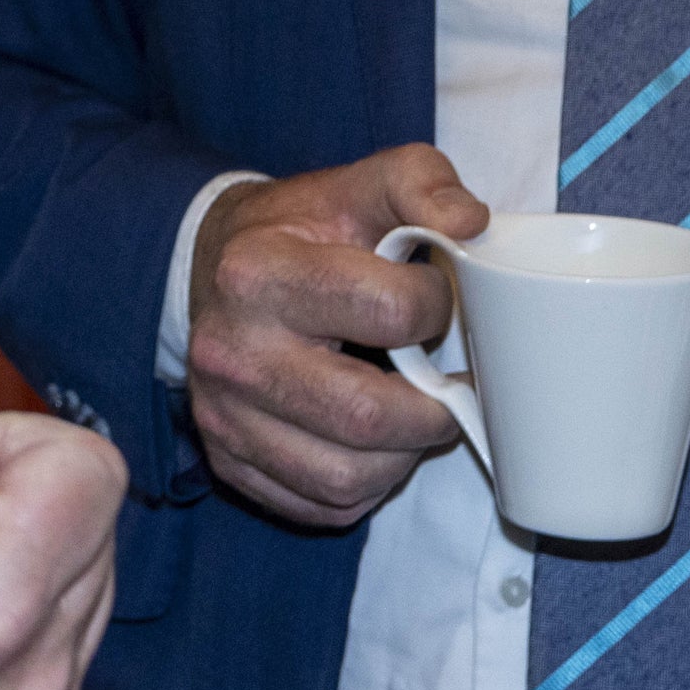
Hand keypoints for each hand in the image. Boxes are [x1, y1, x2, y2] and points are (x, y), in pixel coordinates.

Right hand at [185, 147, 490, 527]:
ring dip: (403, 455)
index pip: (388, 312)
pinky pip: (322, 506)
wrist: (219, 266)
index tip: (434, 298)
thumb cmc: (305, 229)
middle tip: (446, 383)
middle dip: (431, 408)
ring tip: (412, 413)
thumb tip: (471, 225)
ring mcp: (223, 416)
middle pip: (366, 416)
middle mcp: (231, 352)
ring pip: (346, 479)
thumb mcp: (362, 184)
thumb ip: (422, 183)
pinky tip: (373, 440)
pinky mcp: (228, 463)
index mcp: (260, 273)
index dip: (436, 307)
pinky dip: (367, 484)